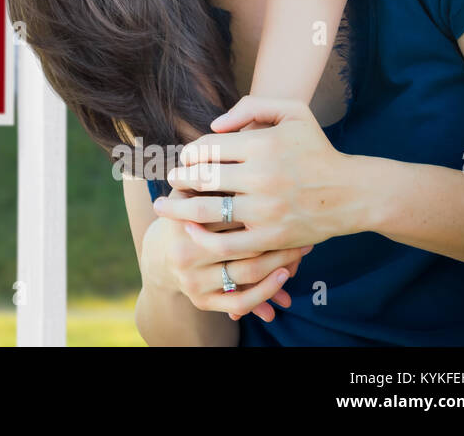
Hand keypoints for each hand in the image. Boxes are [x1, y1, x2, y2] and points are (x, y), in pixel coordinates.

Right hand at [143, 188, 310, 322]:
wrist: (159, 257)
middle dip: (277, 235)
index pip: (229, 212)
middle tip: (304, 226)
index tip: (287, 199)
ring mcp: (192, 280)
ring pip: (247, 273)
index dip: (259, 205)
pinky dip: (266, 292)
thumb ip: (207, 178)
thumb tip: (241, 161)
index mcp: (182, 222)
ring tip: (301, 250)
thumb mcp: (188, 195)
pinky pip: (241, 301)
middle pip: (242, 243)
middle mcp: (185, 254)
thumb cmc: (186, 217)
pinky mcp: (201, 301)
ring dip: (280, 262)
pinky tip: (284, 277)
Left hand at [158, 96, 359, 253]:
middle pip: (201, 179)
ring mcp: (265, 210)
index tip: (185, 160)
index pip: (206, 148)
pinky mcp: (271, 238)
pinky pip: (227, 244)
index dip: (189, 154)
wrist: (352, 193)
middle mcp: (261, 177)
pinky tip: (190, 231)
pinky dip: (203, 239)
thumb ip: (251, 106)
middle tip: (170, 181)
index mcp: (262, 145)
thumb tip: (214, 125)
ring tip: (164, 207)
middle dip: (179, 180)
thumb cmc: (316, 148)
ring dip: (178, 210)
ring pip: (207, 212)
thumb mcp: (292, 112)